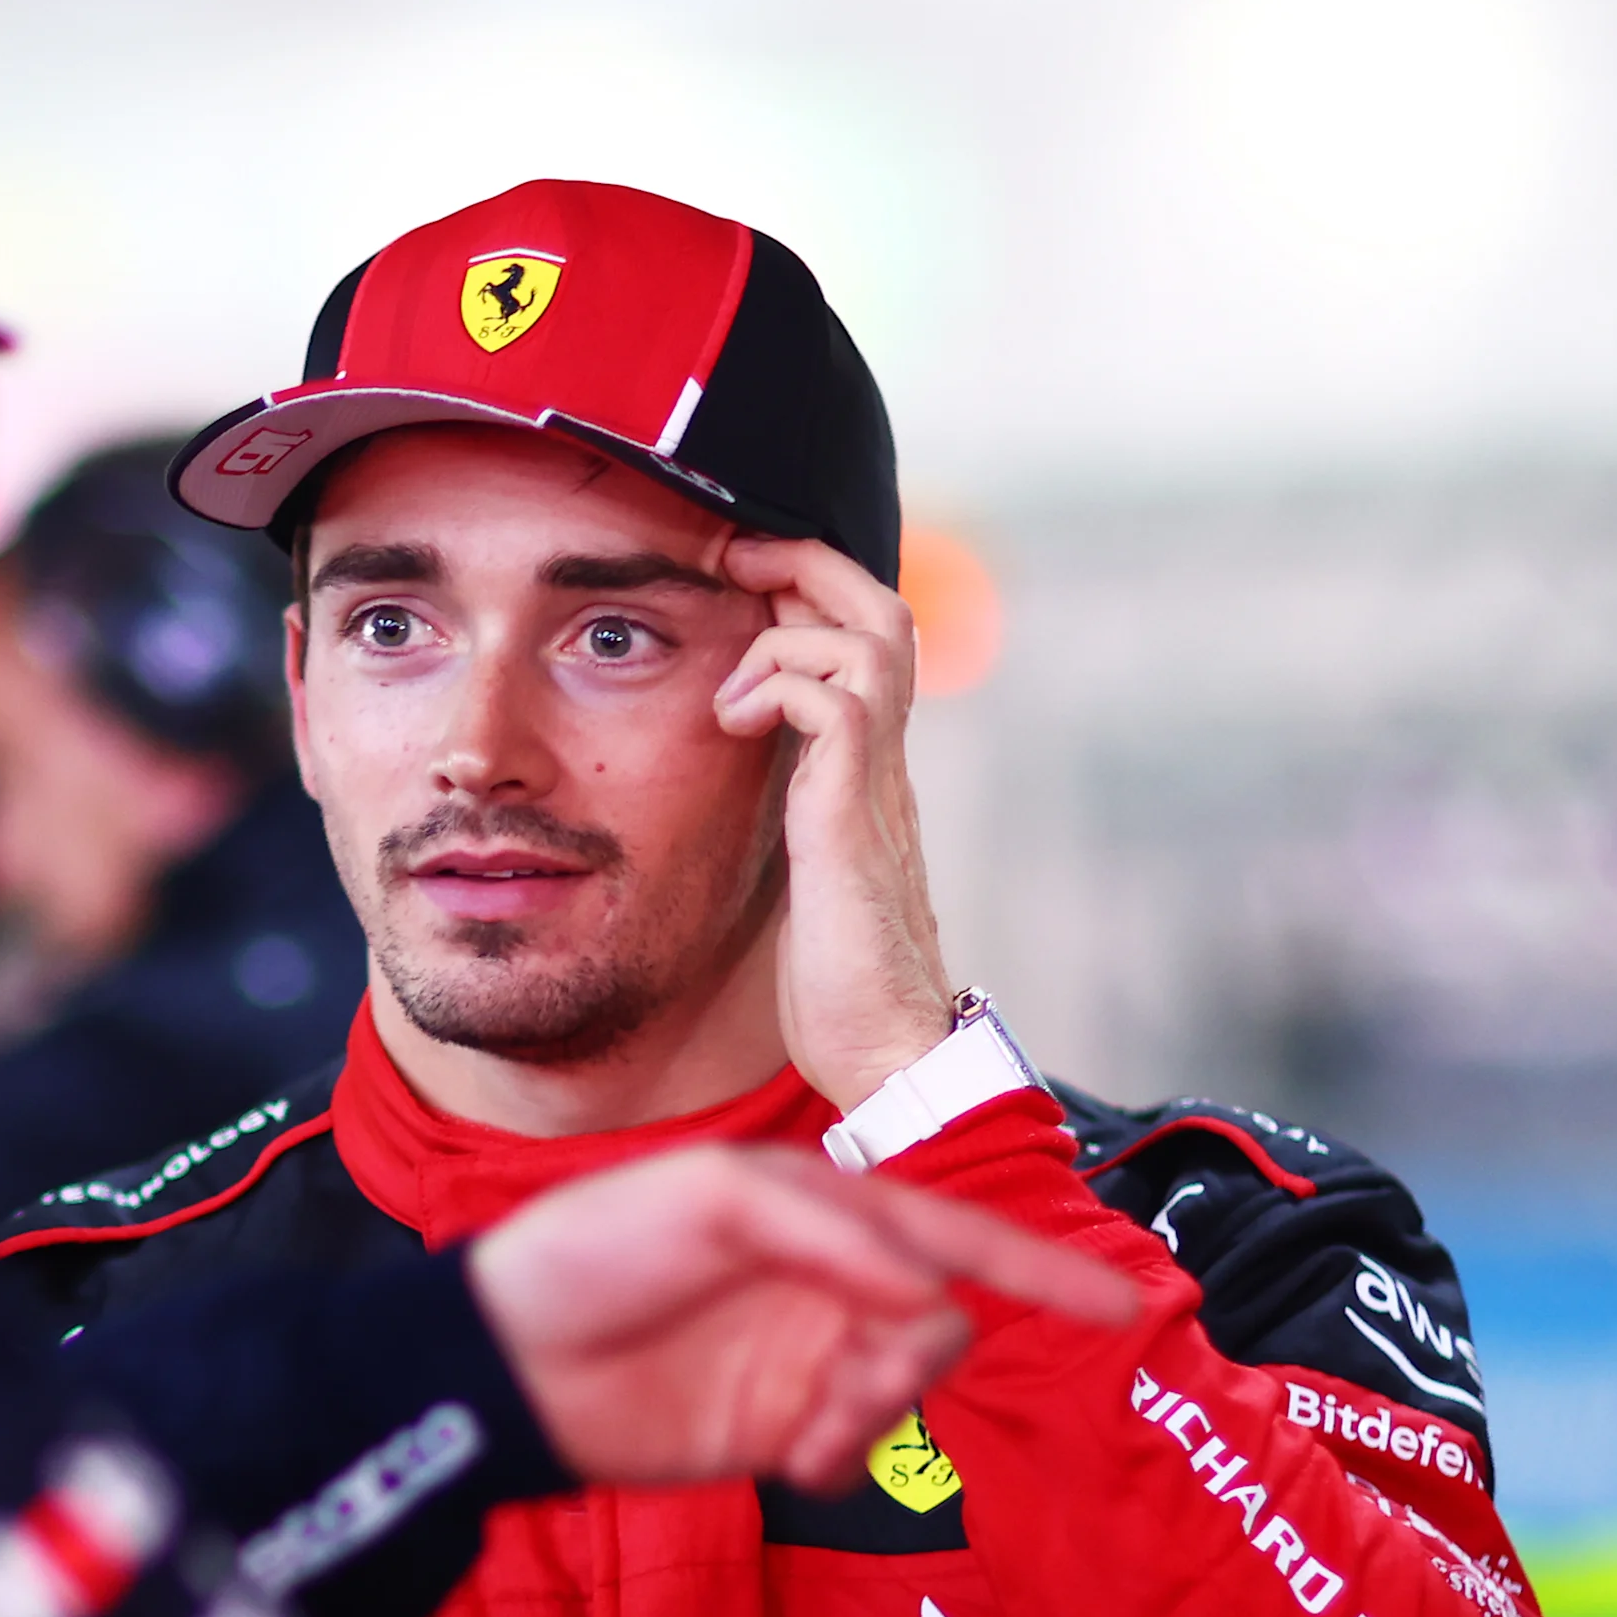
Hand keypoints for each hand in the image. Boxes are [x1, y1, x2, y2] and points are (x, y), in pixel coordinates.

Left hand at [466, 1143, 1138, 1492]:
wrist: (506, 1358)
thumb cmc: (590, 1250)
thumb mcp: (702, 1200)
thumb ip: (828, 1236)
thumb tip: (930, 1293)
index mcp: (815, 1210)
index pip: (950, 1233)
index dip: (1038, 1265)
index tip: (1120, 1300)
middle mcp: (823, 1283)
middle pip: (940, 1321)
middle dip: (917, 1360)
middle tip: (852, 1387)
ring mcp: (802, 1356)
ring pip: (906, 1391)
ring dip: (878, 1417)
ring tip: (807, 1435)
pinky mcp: (777, 1429)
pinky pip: (858, 1453)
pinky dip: (847, 1462)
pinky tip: (794, 1462)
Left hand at [713, 535, 952, 1112]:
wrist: (885, 1057)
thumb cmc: (836, 985)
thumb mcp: (799, 878)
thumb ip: (786, 823)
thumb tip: (741, 791)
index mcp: (868, 774)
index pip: (864, 641)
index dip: (809, 591)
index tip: (737, 578)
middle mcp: (886, 766)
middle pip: (884, 611)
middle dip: (807, 564)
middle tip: (732, 559)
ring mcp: (878, 788)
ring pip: (872, 637)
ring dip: (788, 627)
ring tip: (729, 679)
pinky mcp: (853, 819)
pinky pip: (839, 702)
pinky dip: (780, 683)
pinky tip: (732, 720)